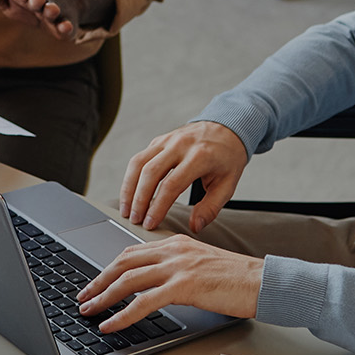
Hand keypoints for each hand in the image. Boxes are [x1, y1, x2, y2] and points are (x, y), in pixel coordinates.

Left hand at [0, 0, 114, 41]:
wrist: (59, 4)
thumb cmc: (24, 2)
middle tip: (36, 0)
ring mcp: (54, 9)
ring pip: (53, 9)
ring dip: (52, 9)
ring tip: (51, 10)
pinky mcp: (65, 22)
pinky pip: (66, 24)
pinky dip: (67, 26)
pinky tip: (66, 29)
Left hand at [75, 235, 263, 332]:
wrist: (264, 282)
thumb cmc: (238, 280)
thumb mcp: (202, 267)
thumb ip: (178, 270)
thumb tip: (155, 287)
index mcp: (177, 243)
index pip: (132, 252)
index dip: (110, 268)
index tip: (96, 282)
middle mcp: (174, 250)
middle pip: (123, 262)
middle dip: (98, 280)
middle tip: (83, 296)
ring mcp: (178, 266)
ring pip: (128, 280)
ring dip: (103, 297)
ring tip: (89, 310)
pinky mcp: (184, 286)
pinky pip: (144, 302)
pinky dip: (123, 315)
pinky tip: (112, 324)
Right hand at [119, 120, 249, 231]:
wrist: (227, 127)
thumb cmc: (228, 158)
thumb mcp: (228, 185)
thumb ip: (211, 207)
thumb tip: (194, 226)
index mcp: (200, 156)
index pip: (172, 184)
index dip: (158, 206)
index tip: (150, 223)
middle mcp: (180, 145)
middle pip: (150, 172)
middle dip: (139, 199)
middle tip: (135, 220)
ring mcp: (167, 140)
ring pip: (138, 163)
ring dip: (128, 188)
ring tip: (126, 210)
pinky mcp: (159, 140)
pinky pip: (139, 158)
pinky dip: (131, 177)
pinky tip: (130, 194)